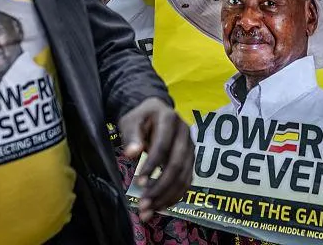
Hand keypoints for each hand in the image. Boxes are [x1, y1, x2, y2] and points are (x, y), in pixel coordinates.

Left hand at [119, 98, 193, 221]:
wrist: (155, 113)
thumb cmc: (141, 118)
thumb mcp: (131, 121)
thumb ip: (131, 136)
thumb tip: (132, 154)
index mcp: (170, 119)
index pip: (163, 146)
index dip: (152, 166)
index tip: (139, 183)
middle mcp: (185, 134)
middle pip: (177, 165)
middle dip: (160, 187)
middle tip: (143, 204)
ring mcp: (191, 148)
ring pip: (184, 177)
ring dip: (166, 196)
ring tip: (148, 210)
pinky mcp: (191, 160)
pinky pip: (187, 181)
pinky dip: (174, 196)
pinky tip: (160, 206)